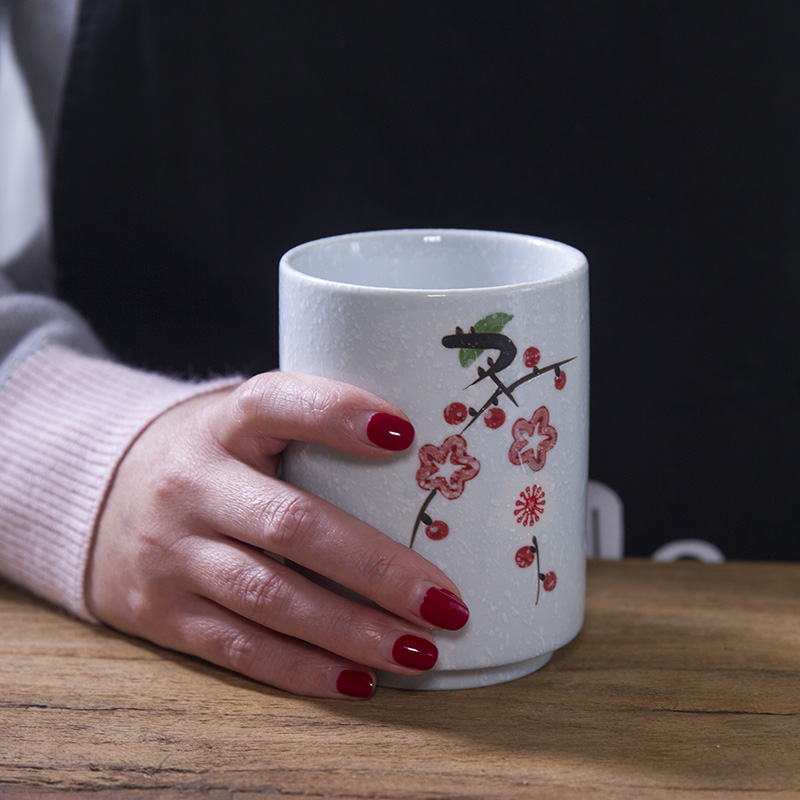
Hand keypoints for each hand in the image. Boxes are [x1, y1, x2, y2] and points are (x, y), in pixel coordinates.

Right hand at [87, 372, 467, 698]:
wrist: (99, 497)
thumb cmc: (209, 457)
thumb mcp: (243, 424)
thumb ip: (309, 432)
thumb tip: (425, 462)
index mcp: (222, 424)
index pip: (276, 403)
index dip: (337, 414)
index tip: (405, 434)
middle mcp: (191, 484)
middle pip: (291, 525)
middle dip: (376, 568)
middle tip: (445, 602)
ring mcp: (171, 552)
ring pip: (270, 598)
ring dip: (351, 631)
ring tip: (418, 651)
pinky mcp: (162, 612)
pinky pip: (239, 647)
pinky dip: (303, 669)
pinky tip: (358, 680)